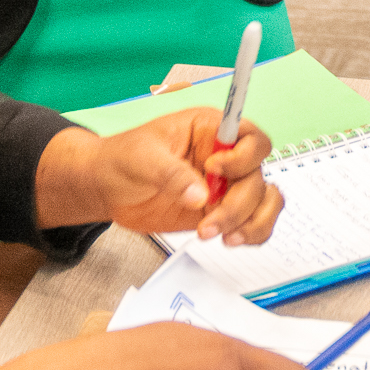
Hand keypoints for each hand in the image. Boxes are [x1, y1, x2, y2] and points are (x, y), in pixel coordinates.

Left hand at [45, 110, 283, 242]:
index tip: (216, 170)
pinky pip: (253, 221)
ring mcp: (225, 186)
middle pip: (257, 176)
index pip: (249, 136)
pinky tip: (229, 239)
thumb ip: (172, 174)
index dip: (243, 156)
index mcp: (209, 130)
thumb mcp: (142, 157)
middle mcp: (224, 157)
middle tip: (208, 220)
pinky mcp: (220, 211)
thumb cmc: (121, 159)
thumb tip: (200, 195)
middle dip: (238, 203)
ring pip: (263, 200)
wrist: (106, 188)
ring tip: (221, 236)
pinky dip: (251, 232)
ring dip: (250, 221)